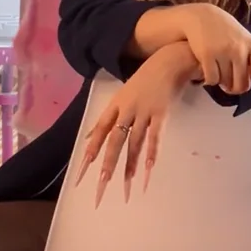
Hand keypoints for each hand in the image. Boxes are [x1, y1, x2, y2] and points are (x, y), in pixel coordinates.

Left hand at [74, 41, 196, 208]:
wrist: (169, 62)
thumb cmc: (145, 80)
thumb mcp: (121, 96)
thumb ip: (106, 118)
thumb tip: (87, 137)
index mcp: (115, 106)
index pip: (98, 132)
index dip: (90, 153)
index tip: (81, 175)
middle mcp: (126, 110)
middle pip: (114, 141)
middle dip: (108, 165)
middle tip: (101, 187)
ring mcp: (144, 112)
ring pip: (134, 143)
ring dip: (130, 166)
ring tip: (126, 188)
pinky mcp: (161, 113)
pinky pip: (155, 137)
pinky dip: (151, 153)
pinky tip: (148, 170)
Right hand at [179, 4, 250, 139]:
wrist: (201, 16)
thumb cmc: (225, 32)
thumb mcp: (243, 41)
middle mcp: (241, 49)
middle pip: (242, 86)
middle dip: (234, 88)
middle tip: (227, 79)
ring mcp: (224, 51)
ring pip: (225, 84)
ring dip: (221, 82)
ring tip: (216, 66)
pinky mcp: (207, 55)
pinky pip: (211, 81)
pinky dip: (208, 80)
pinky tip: (206, 67)